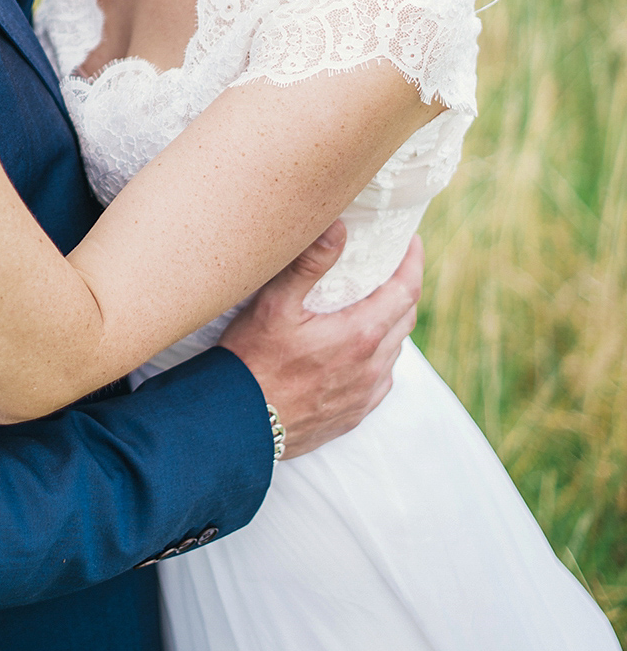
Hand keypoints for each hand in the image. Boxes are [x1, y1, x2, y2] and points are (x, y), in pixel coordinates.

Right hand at [221, 223, 422, 458]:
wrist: (238, 423)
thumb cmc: (253, 360)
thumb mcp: (275, 304)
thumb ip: (309, 264)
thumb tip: (338, 227)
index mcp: (361, 335)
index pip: (407, 290)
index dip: (413, 261)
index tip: (410, 242)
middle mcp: (372, 367)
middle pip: (405, 319)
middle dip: (402, 288)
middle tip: (389, 267)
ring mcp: (365, 394)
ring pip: (394, 351)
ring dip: (390, 324)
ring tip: (371, 305)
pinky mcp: (354, 414)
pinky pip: (380, 380)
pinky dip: (378, 357)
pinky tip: (357, 350)